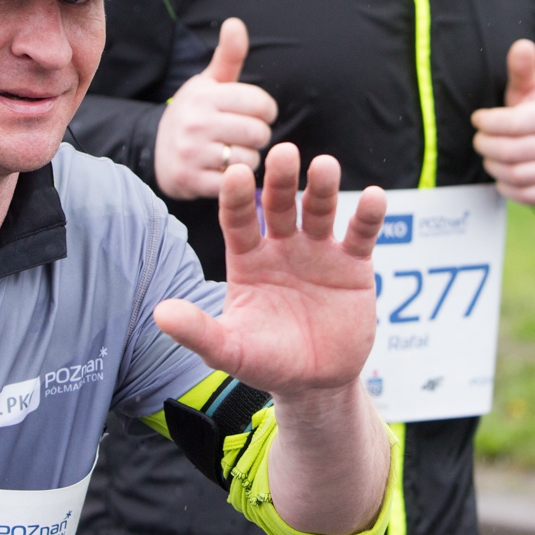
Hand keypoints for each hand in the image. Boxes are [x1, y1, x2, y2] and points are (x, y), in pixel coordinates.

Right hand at [154, 18, 278, 199]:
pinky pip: (233, 182)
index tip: (259, 114)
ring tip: (235, 152)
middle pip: (258, 133)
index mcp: (205, 95)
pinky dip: (235, 179)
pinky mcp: (191, 180)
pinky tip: (225, 170)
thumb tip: (236, 23)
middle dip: (259, 136)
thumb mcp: (209, 82)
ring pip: (248, 159)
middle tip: (248, 136)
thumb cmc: (195, 113)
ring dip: (248, 159)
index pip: (259, 103)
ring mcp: (192, 153)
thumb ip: (229, 55)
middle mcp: (196, 122)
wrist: (158, 151)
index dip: (267, 110)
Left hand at [154, 143, 385, 396]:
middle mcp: (282, 246)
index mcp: (247, 258)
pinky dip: (369, 215)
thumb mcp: (230, 350)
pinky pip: (361, 234)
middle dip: (282, 179)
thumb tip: (160, 313)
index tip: (235, 174)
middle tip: (284, 151)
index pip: (237, 220)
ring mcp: (319, 251)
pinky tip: (374, 197)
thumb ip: (199, 331)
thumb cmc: (266, 361)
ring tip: (326, 166)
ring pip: (320, 210)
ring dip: (323, 187)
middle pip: (280, 204)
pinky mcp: (354, 264)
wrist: (316, 383)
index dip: (236, 198)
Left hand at [471, 39, 534, 203]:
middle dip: (485, 145)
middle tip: (479, 139)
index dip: (487, 123)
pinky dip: (505, 185)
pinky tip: (501, 172)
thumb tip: (521, 44)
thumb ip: (522, 68)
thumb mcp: (533, 87)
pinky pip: (521, 194)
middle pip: (508, 152)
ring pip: (512, 174)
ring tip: (489, 153)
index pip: (512, 124)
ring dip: (492, 164)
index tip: (479, 119)